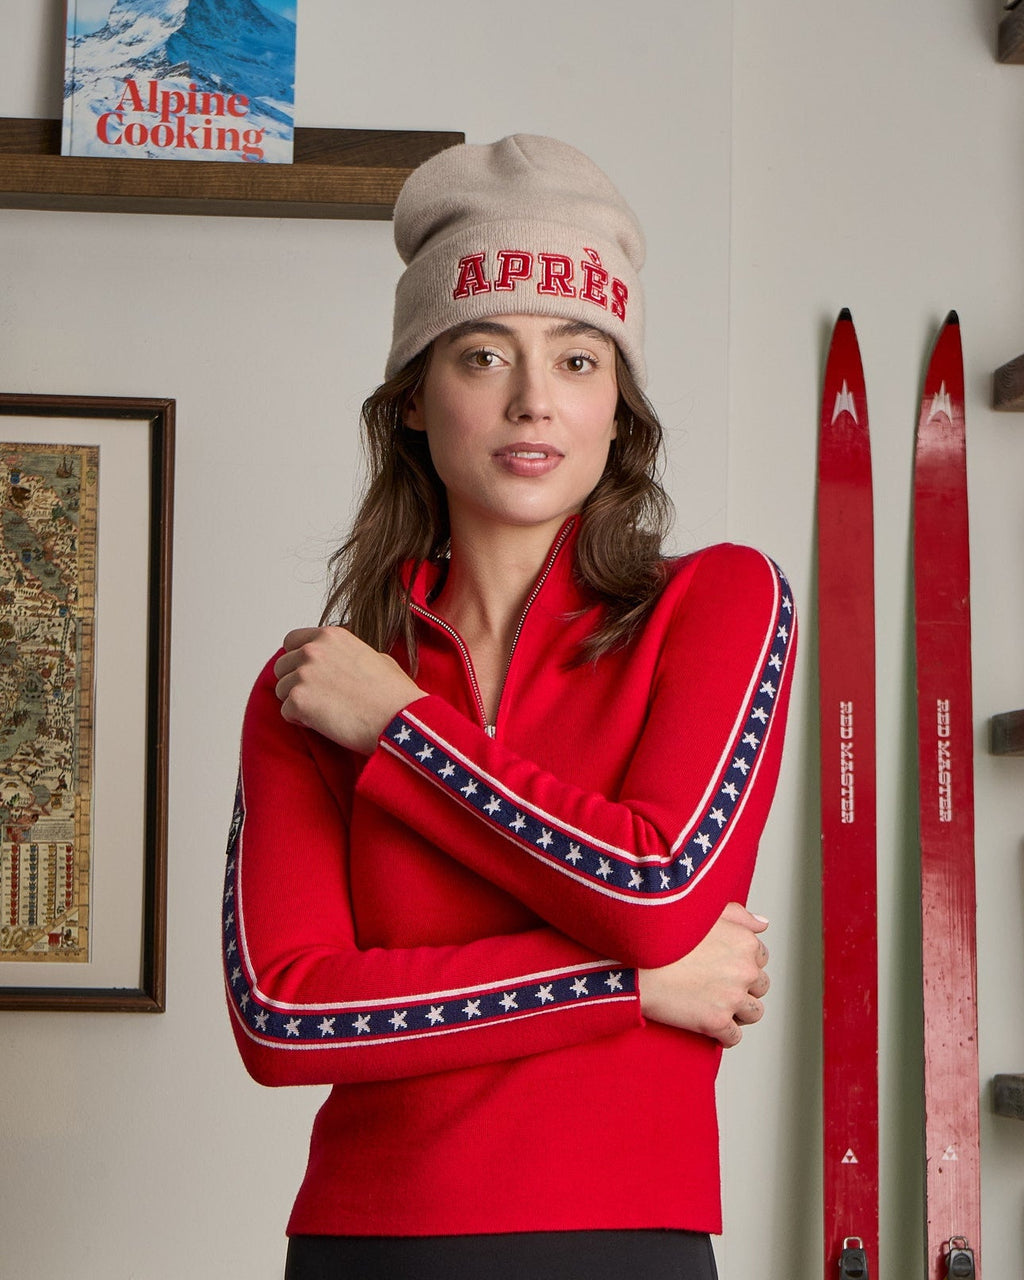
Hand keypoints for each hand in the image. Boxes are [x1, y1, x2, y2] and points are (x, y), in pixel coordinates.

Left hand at [273, 627, 423, 754]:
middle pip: (282, 666)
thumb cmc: (394, 695)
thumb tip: (345, 662)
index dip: (298, 660)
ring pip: (281, 690)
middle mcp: (313, 650)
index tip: (309, 674)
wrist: (399, 719)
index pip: (292, 641)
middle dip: (295, 682)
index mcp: (331, 636)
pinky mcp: (298, 700)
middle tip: (319, 698)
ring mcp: (304, 674)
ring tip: (326, 712)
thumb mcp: (378, 659)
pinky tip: (325, 722)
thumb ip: (351, 655)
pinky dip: (301, 721)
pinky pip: (286, 713)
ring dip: (298, 703)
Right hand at [637, 902, 769, 1046]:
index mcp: (745, 942)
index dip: (742, 962)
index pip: (761, 958)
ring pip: (753, 1013)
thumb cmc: (663, 933)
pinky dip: (724, 1034)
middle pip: (761, 986)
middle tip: (718, 986)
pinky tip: (710, 1027)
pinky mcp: (716, 1022)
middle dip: (744, 987)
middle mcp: (745, 970)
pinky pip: (734, 1037)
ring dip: (739, 1012)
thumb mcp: (704, 912)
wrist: (634, 960)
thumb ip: (739, 916)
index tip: (723, 965)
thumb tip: (763, 925)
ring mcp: (732, 998)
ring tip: (716, 1006)